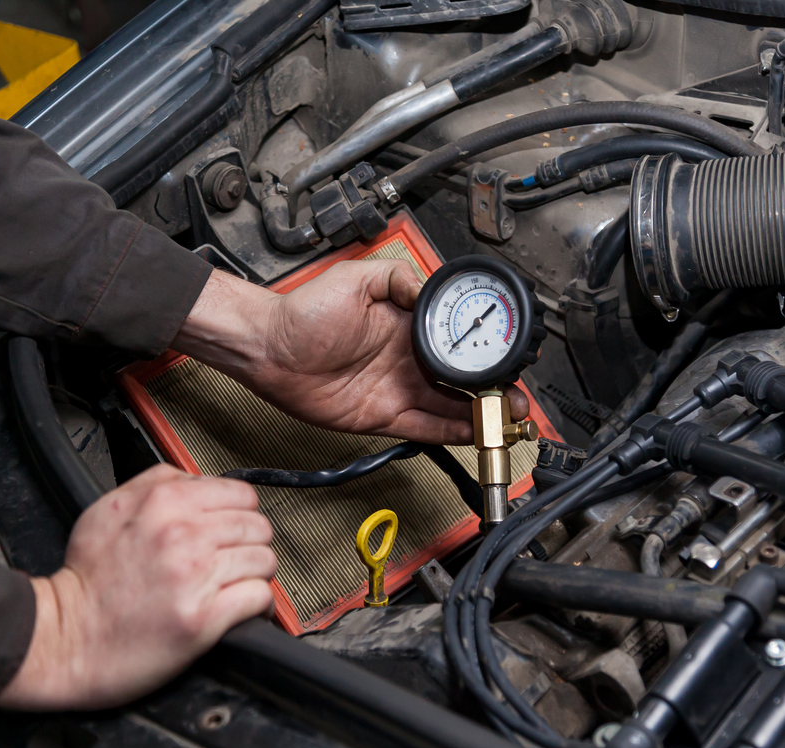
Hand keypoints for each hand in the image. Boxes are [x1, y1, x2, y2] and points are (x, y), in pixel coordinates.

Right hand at [0, 465, 275, 710]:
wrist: (63, 639)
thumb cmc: (86, 580)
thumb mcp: (108, 509)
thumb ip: (158, 483)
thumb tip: (199, 480)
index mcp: (164, 502)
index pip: (242, 494)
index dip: (241, 513)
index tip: (232, 530)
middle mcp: (184, 534)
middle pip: (258, 527)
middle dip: (249, 544)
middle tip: (232, 560)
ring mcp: (196, 576)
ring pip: (264, 561)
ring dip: (254, 575)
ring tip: (234, 585)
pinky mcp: (204, 618)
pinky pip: (260, 598)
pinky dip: (257, 606)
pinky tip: (241, 609)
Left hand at [171, 263, 528, 444]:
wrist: (268, 347)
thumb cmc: (302, 311)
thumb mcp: (357, 278)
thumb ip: (399, 279)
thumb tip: (430, 288)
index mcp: (407, 325)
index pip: (455, 342)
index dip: (482, 352)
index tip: (504, 358)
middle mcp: (406, 359)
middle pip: (460, 379)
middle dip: (493, 389)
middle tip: (517, 397)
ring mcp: (397, 389)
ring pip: (449, 406)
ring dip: (479, 413)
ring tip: (509, 418)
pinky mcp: (382, 416)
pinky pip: (424, 427)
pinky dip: (449, 431)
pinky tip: (472, 431)